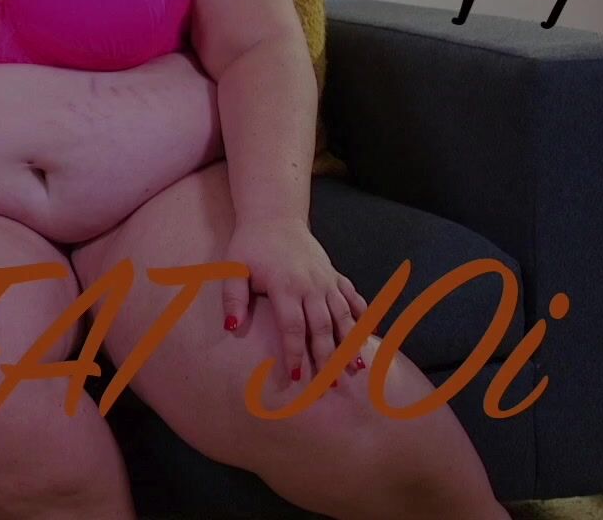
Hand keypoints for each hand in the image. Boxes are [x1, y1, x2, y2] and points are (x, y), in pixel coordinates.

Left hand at [222, 220, 369, 387]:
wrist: (274, 216)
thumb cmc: (250, 245)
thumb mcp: (234, 268)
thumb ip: (233, 298)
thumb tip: (231, 327)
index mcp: (286, 286)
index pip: (294, 327)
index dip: (296, 353)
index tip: (297, 377)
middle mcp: (311, 285)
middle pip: (323, 327)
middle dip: (328, 357)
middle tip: (332, 385)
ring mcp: (326, 280)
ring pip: (343, 315)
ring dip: (350, 342)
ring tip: (356, 368)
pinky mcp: (334, 274)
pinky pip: (353, 296)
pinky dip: (363, 315)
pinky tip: (371, 333)